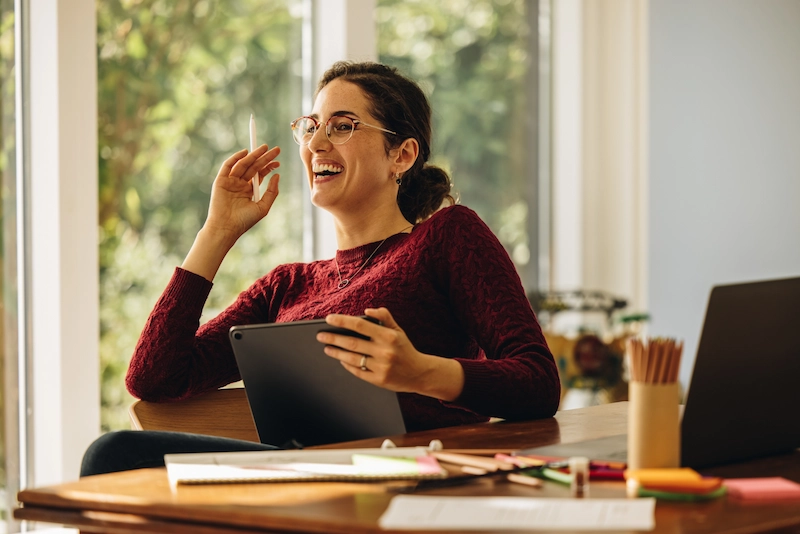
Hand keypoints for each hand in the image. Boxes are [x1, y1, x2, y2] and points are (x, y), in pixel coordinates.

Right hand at [203, 144, 280, 245]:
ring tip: (264, 148)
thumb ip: (271, 192)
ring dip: (253, 155)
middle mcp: (240, 184)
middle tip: (275, 149)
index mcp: (249, 191)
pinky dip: (235, 158)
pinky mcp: (221, 181)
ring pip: (243, 165)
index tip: (278, 162)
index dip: (268, 167)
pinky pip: (228, 166)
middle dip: (264, 157)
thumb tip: (277, 176)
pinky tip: (245, 152)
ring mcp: (230, 182)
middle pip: (253, 167)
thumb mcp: (263, 207)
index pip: (260, 174)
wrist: (227, 227)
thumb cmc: (244, 221)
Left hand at [316, 308, 464, 400]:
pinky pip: (358, 371)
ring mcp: (381, 367)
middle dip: (333, 338)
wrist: (419, 373)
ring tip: (327, 347)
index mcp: (389, 336)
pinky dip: (347, 365)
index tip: (328, 319)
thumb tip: (367, 311)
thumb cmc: (405, 349)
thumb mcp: (398, 330)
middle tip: (320, 336)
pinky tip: (340, 360)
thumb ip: (384, 317)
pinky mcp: (379, 380)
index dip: (342, 321)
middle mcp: (385, 351)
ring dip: (336, 352)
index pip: (360, 325)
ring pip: (352, 358)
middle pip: (352, 343)